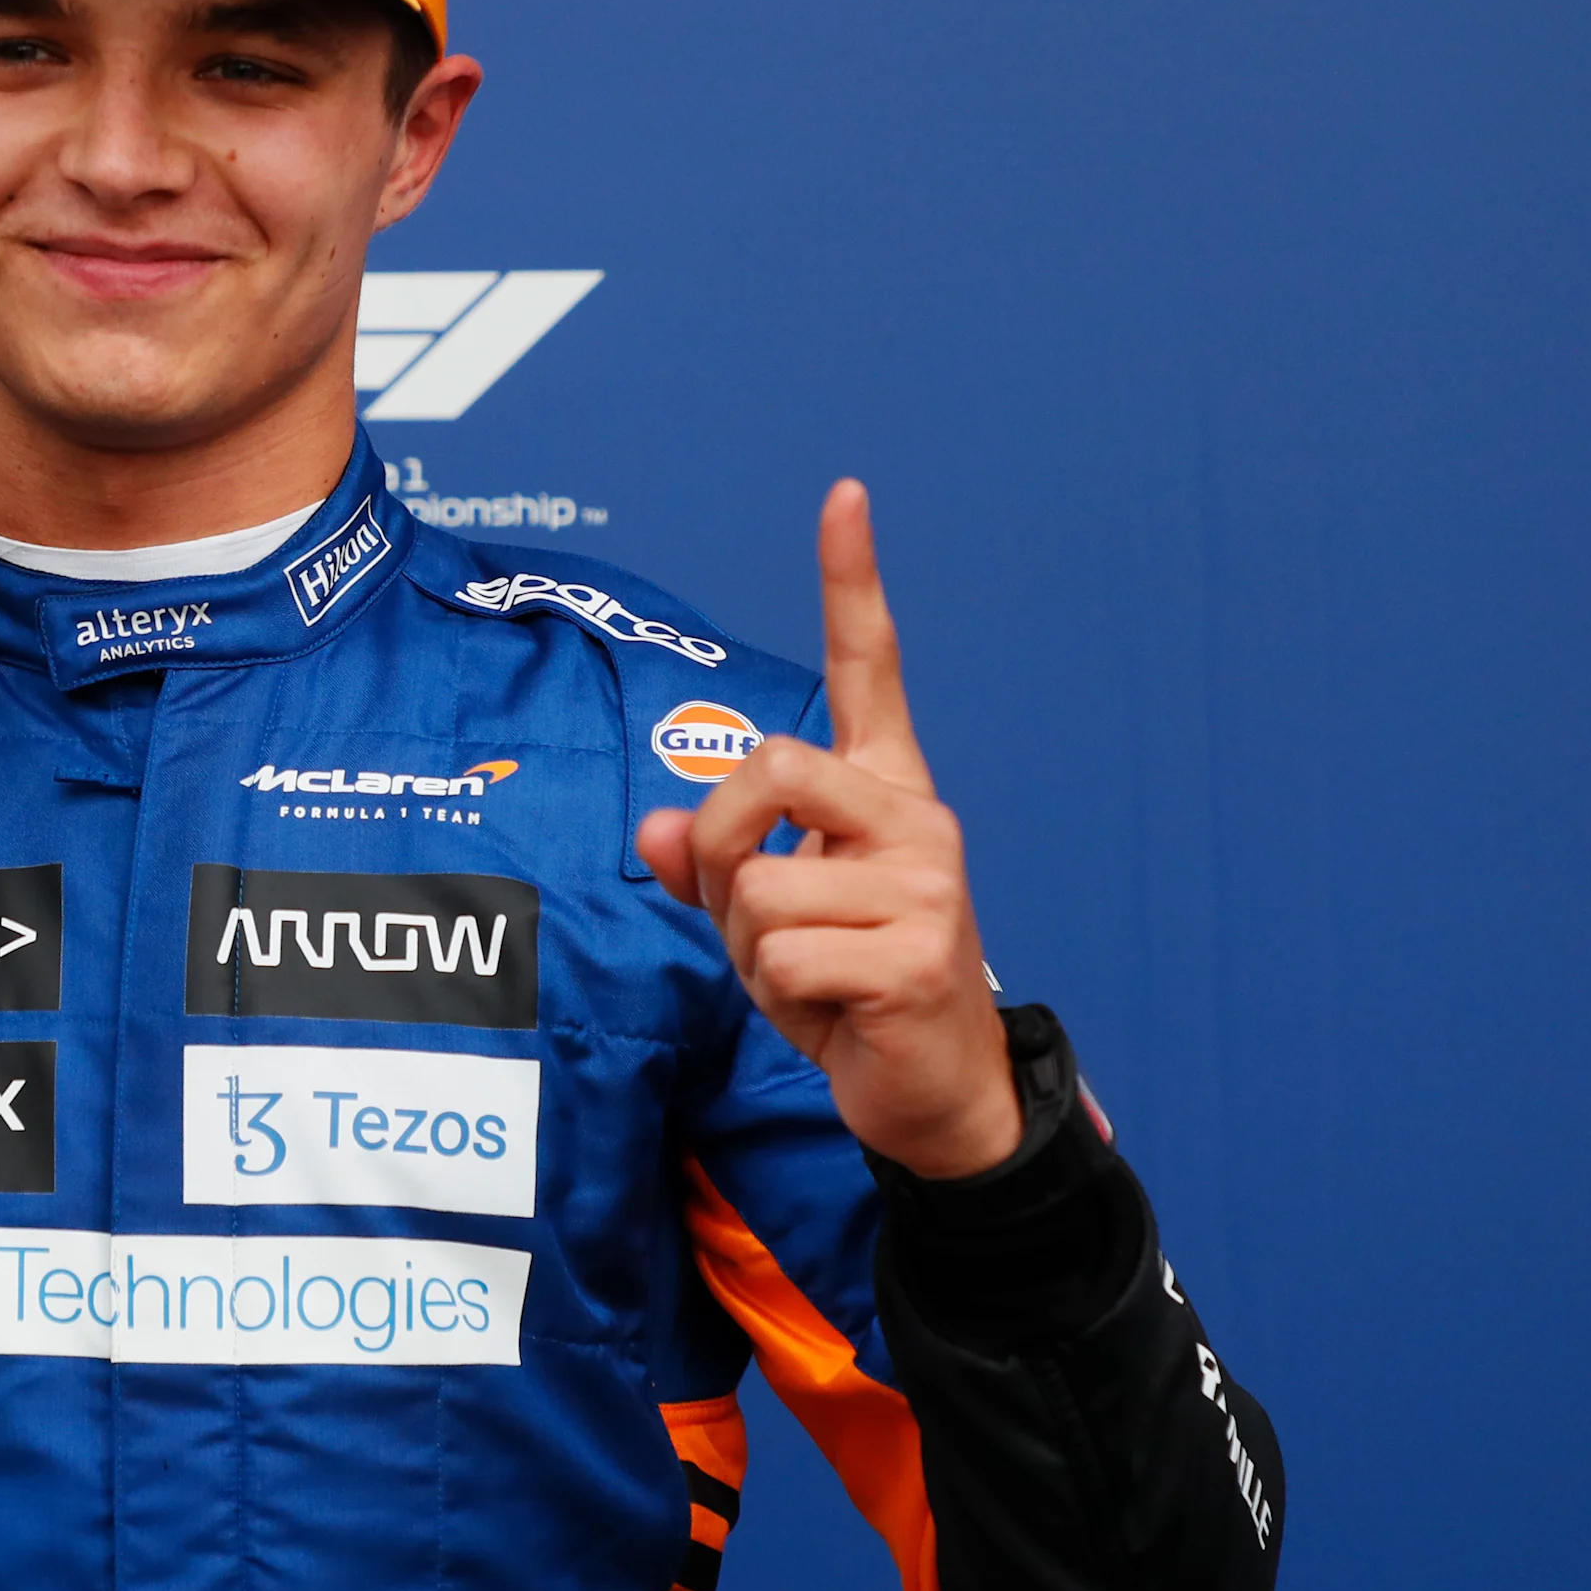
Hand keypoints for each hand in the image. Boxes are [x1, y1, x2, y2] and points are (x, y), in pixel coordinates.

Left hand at [636, 482, 1020, 1178]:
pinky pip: (781, 958)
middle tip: (760, 918)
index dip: (852, 583)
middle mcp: (917, 820)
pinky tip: (836, 1014)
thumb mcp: (765, 922)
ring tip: (810, 978)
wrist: (934, 1096)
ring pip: (758, 888)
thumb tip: (656, 827)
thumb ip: (711, 865)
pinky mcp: (916, 955)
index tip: (843, 494)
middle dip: (723, 852)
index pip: (868, 671)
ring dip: (749, 950)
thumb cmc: (848, 994)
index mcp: (886, 793)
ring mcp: (927, 885)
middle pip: (762, 772)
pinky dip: (778, 1000)